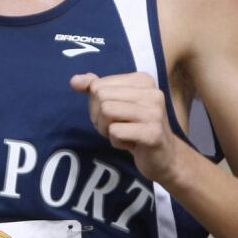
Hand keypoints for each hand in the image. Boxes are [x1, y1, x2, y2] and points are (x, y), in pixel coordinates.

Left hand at [70, 71, 184, 182]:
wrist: (163, 156)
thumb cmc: (135, 127)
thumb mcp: (115, 104)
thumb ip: (95, 88)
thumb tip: (74, 81)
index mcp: (144, 80)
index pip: (98, 85)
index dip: (97, 104)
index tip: (116, 115)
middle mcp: (152, 92)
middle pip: (101, 98)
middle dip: (100, 118)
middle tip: (117, 127)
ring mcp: (154, 113)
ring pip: (106, 112)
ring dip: (107, 130)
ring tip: (123, 134)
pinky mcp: (153, 133)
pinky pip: (115, 132)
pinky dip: (116, 142)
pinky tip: (131, 145)